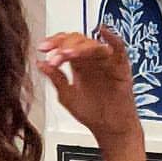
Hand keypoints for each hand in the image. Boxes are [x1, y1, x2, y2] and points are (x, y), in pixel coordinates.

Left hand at [35, 24, 142, 144]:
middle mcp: (92, 59)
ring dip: (79, 47)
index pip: (65, 44)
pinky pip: (118, 47)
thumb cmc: (92, 113)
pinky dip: (112, 38)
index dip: (53, 43)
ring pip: (93, 44)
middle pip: (78, 41)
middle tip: (54, 57)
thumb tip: (40, 64)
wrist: (109, 129)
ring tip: (66, 54)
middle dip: (63, 46)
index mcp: (78, 63)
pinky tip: (103, 31)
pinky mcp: (121, 66)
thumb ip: (56, 79)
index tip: (42, 48)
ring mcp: (106, 61)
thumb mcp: (67, 96)